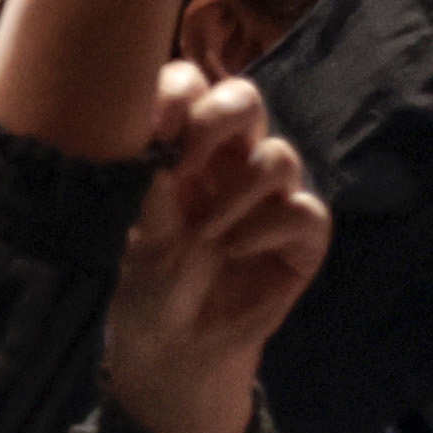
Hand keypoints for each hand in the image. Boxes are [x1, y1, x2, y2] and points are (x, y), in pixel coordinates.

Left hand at [106, 60, 324, 432]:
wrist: (170, 348)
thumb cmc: (139, 278)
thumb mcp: (126, 229)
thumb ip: (143, 180)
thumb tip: (155, 138)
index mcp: (179, 144)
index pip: (190, 84)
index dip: (180, 93)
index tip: (157, 126)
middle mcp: (228, 160)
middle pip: (245, 100)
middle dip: (219, 120)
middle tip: (186, 162)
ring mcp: (268, 196)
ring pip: (278, 156)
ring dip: (238, 193)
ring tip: (203, 235)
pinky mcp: (301, 237)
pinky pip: (306, 210)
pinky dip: (268, 229)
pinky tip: (234, 253)